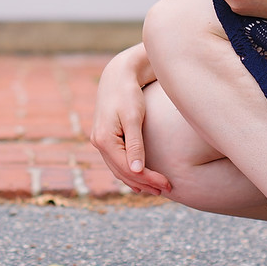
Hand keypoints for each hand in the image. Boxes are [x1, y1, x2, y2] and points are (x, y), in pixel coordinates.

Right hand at [88, 48, 173, 195]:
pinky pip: (117, 162)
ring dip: (137, 181)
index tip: (168, 184)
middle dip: (145, 183)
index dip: (148, 179)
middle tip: (167, 190)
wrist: (117, 76)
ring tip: (156, 189)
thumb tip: (137, 170)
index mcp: (104, 140)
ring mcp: (100, 142)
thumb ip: (135, 144)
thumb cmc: (128, 93)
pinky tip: (141, 179)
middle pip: (123, 172)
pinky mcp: (106, 138)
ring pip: (119, 170)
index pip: (128, 168)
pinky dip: (129, 172)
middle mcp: (99, 143)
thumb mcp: (133, 117)